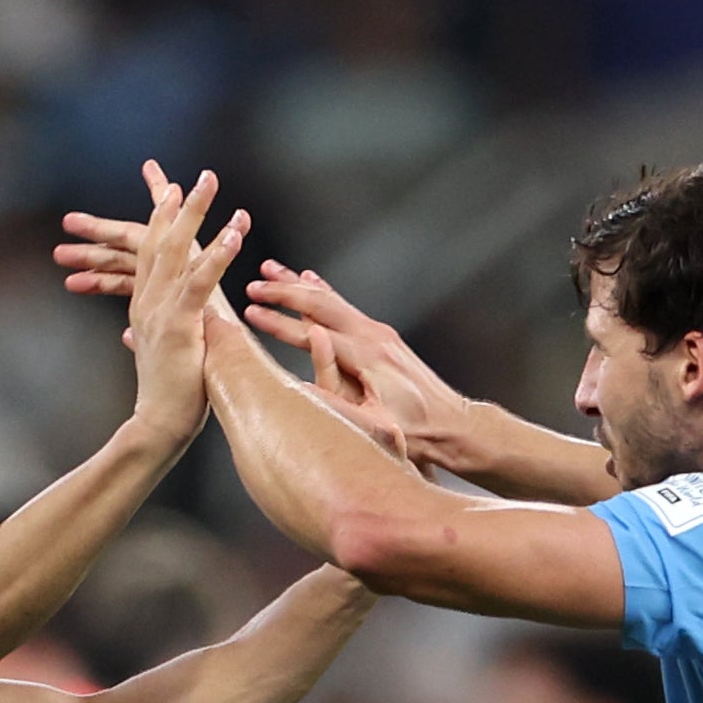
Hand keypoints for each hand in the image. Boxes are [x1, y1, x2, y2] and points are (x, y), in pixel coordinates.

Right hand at [90, 163, 248, 446]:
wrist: (159, 425)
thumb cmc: (171, 395)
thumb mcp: (162, 351)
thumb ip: (155, 331)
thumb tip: (141, 329)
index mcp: (147, 303)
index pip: (150, 247)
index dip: (159, 213)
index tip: (167, 182)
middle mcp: (149, 299)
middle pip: (160, 238)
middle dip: (176, 201)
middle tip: (198, 173)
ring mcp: (161, 309)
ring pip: (177, 250)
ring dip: (196, 213)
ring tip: (212, 183)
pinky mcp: (179, 325)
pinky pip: (199, 282)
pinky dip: (216, 255)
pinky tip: (232, 233)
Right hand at [238, 261, 468, 465]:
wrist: (453, 425)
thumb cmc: (416, 433)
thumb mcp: (376, 426)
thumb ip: (340, 404)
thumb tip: (300, 389)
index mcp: (367, 357)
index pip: (312, 333)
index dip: (278, 322)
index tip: (249, 312)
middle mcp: (374, 336)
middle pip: (319, 304)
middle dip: (283, 292)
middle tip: (252, 283)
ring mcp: (380, 333)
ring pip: (331, 299)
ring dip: (298, 284)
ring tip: (270, 269)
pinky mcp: (383, 337)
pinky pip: (345, 307)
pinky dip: (322, 291)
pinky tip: (308, 279)